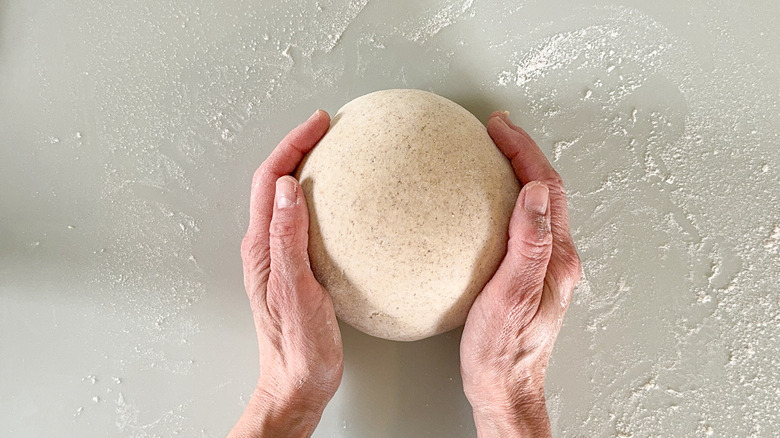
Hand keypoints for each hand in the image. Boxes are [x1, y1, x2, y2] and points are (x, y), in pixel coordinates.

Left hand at [229, 110, 342, 437]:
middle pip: (276, 182)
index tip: (318, 123)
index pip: (271, 180)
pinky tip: (342, 202)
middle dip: (298, 147)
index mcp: (262, 246)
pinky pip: (304, 220)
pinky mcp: (297, 268)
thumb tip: (289, 188)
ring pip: (289, 199)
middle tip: (326, 126)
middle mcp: (267, 246)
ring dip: (306, 168)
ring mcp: (280, 257)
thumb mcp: (297, 291)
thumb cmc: (298, 347)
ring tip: (332, 151)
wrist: (298, 383)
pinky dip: (320, 198)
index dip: (292, 145)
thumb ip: (289, 240)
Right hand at [460, 112, 581, 436]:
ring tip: (492, 153)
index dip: (524, 150)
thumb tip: (535, 192)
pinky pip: (521, 225)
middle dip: (522, 153)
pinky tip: (482, 202)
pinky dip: (505, 199)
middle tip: (495, 130)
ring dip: (517, 173)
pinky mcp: (526, 276)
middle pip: (545, 190)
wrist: (505, 388)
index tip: (499, 127)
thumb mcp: (512, 297)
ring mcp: (544, 267)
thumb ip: (529, 245)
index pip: (546, 187)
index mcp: (557, 257)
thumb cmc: (504, 352)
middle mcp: (556, 258)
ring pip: (535, 205)